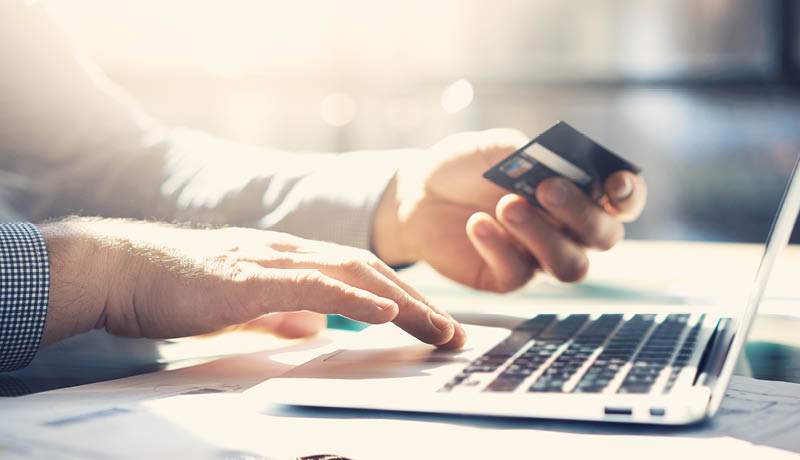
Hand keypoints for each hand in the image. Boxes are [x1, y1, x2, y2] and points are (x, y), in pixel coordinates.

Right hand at [39, 219, 465, 348]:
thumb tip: (315, 329)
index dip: (401, 298)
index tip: (432, 324)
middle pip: (369, 271)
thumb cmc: (177, 288)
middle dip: (417, 303)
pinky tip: (382, 312)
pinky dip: (350, 298)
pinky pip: (310, 285)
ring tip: (436, 327)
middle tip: (453, 332)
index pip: (359, 275)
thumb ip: (281, 314)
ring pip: (350, 274)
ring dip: (399, 301)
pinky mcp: (248, 278)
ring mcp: (270, 261)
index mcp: (289, 260)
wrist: (124, 269)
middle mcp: (289, 252)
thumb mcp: (243, 306)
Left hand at [373, 129, 646, 291]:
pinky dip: (500, 247)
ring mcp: (540, 257)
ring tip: (507, 206)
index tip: (614, 183)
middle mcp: (569, 230)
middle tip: (546, 188)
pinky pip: (519, 274)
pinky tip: (477, 224)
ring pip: (569, 265)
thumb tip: (556, 166)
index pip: (624, 201)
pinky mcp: (507, 277)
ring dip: (544, 236)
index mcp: (578, 192)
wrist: (418, 192)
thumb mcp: (496, 148)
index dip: (629, 195)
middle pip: (604, 237)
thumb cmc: (466, 166)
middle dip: (581, 212)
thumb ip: (530, 155)